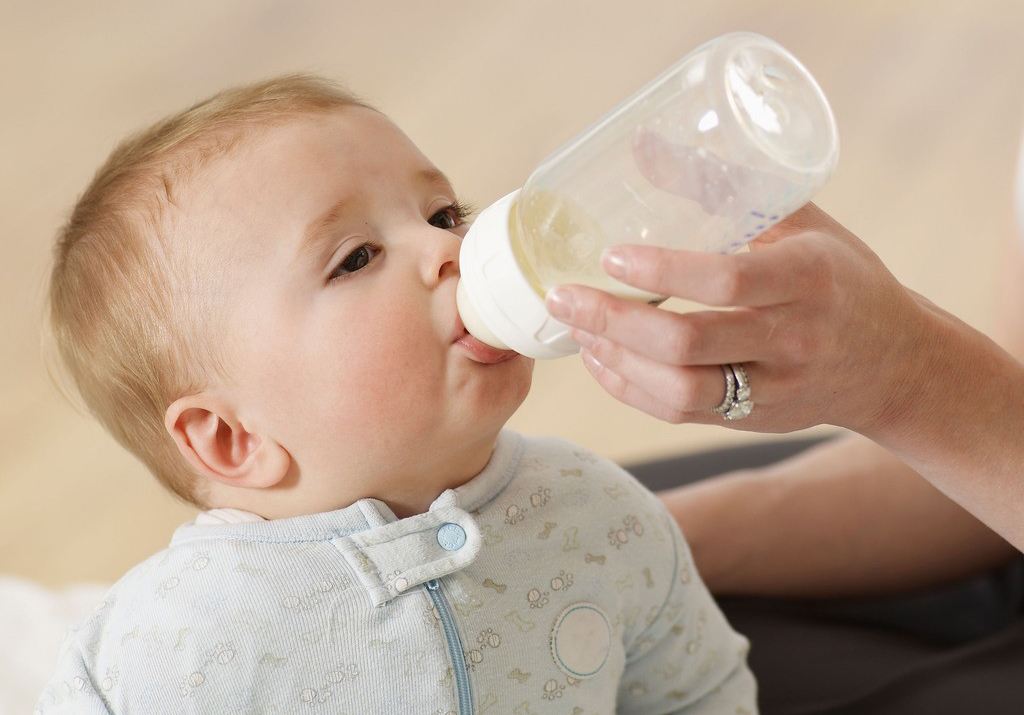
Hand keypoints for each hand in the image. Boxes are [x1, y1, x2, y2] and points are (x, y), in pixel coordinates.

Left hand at [544, 203, 929, 434]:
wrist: (894, 362)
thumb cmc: (840, 277)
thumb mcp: (800, 220)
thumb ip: (723, 187)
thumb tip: (642, 145)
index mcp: (808, 278)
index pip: (727, 281)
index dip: (662, 271)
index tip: (610, 257)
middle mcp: (792, 339)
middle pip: (688, 344)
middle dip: (614, 322)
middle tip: (564, 297)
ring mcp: (773, 387)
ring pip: (680, 390)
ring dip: (616, 361)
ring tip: (576, 329)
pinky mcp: (754, 420)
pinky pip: (680, 413)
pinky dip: (631, 389)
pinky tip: (601, 360)